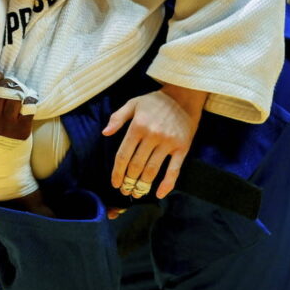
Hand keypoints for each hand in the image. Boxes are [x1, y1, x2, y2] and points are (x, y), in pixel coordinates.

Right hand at [0, 71, 36, 138]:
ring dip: (21, 90)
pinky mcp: (22, 129)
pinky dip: (31, 99)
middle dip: (9, 82)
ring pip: (17, 95)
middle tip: (12, 84)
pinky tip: (29, 100)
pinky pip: (29, 106)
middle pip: (2, 89)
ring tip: (21, 92)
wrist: (1, 165)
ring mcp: (7, 125)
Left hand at [105, 84, 206, 198]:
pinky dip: (167, 184)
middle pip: (136, 166)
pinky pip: (174, 170)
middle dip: (128, 181)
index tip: (115, 183)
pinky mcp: (182, 147)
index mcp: (138, 126)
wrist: (184, 95)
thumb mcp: (133, 103)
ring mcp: (168, 143)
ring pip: (152, 170)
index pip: (123, 155)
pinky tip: (159, 194)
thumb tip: (105, 133)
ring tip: (137, 193)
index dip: (117, 172)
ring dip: (143, 185)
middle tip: (125, 191)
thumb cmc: (156, 100)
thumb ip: (117, 117)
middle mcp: (152, 135)